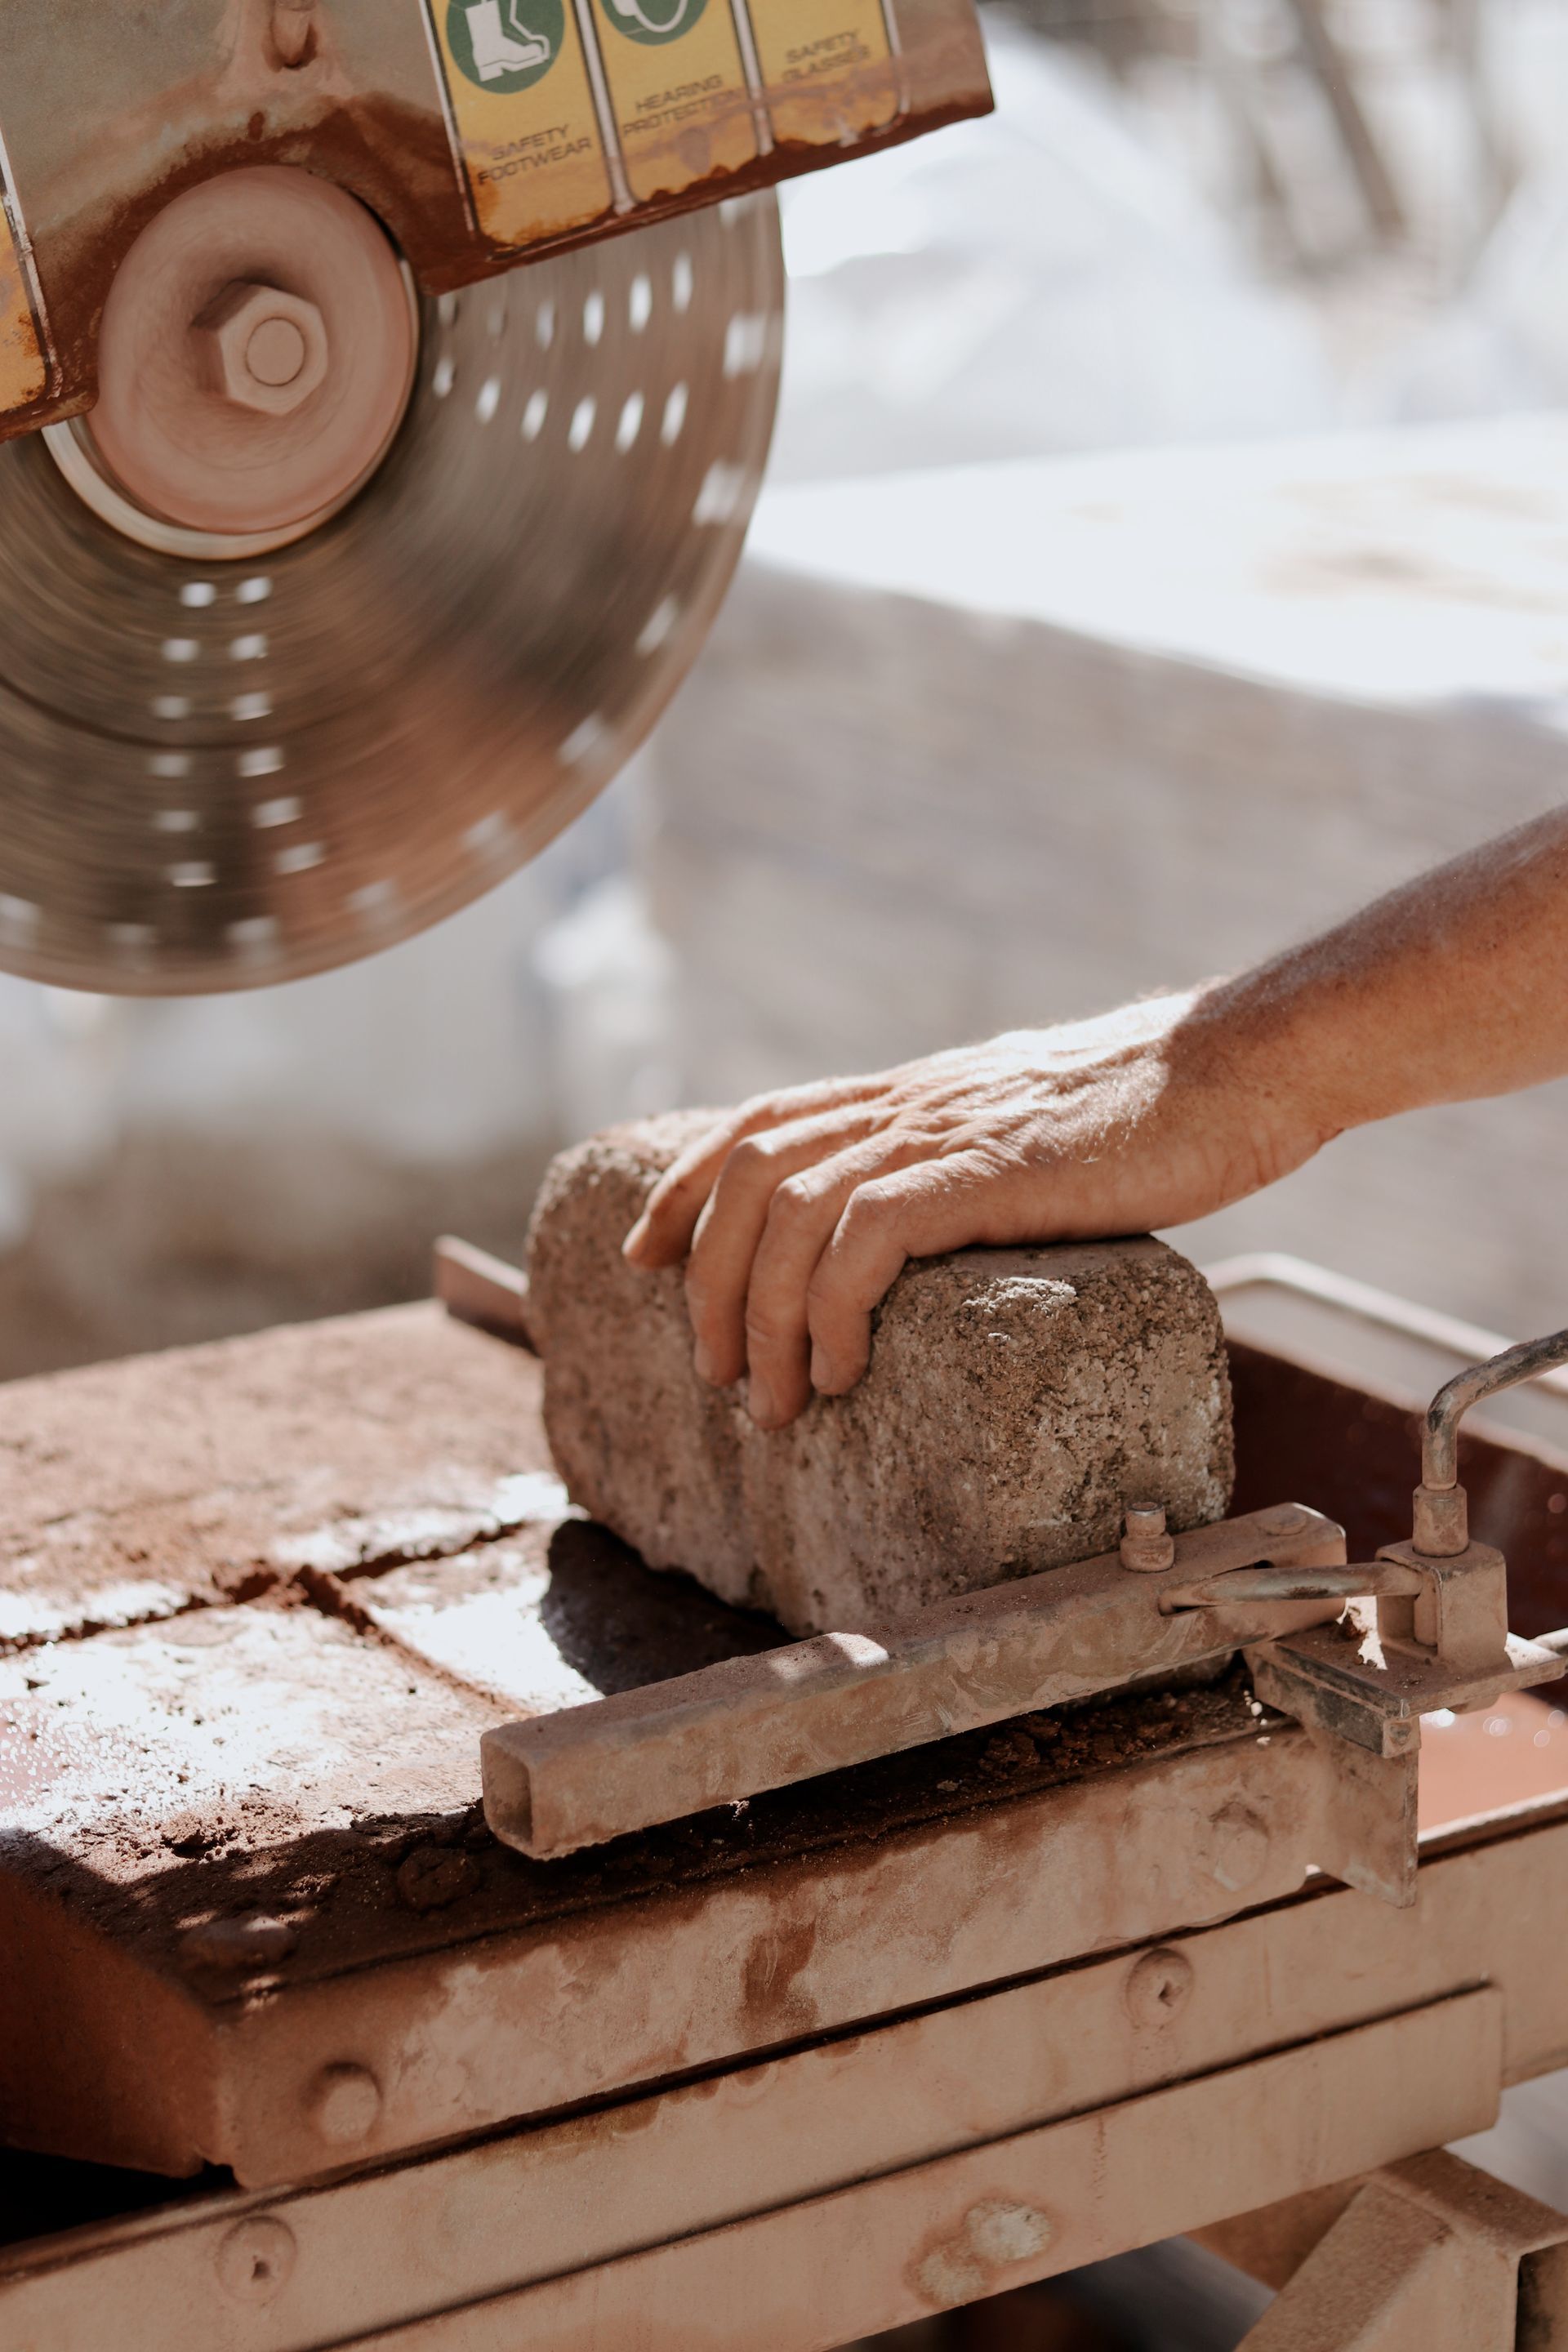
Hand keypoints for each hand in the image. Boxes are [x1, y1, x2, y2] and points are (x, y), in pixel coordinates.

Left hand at [623, 986, 1331, 1428]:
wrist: (1247, 1064)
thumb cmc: (1161, 1114)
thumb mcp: (1034, 1131)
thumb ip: (972, 1165)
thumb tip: (940, 1232)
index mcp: (913, 1092)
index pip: (758, 1123)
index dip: (684, 1190)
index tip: (643, 1258)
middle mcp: (910, 1102)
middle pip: (750, 1174)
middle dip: (710, 1282)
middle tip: (721, 1375)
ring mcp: (947, 1130)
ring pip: (793, 1212)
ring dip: (765, 1319)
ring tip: (779, 1402)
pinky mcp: (991, 1169)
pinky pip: (867, 1236)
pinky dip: (834, 1308)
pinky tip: (848, 1369)